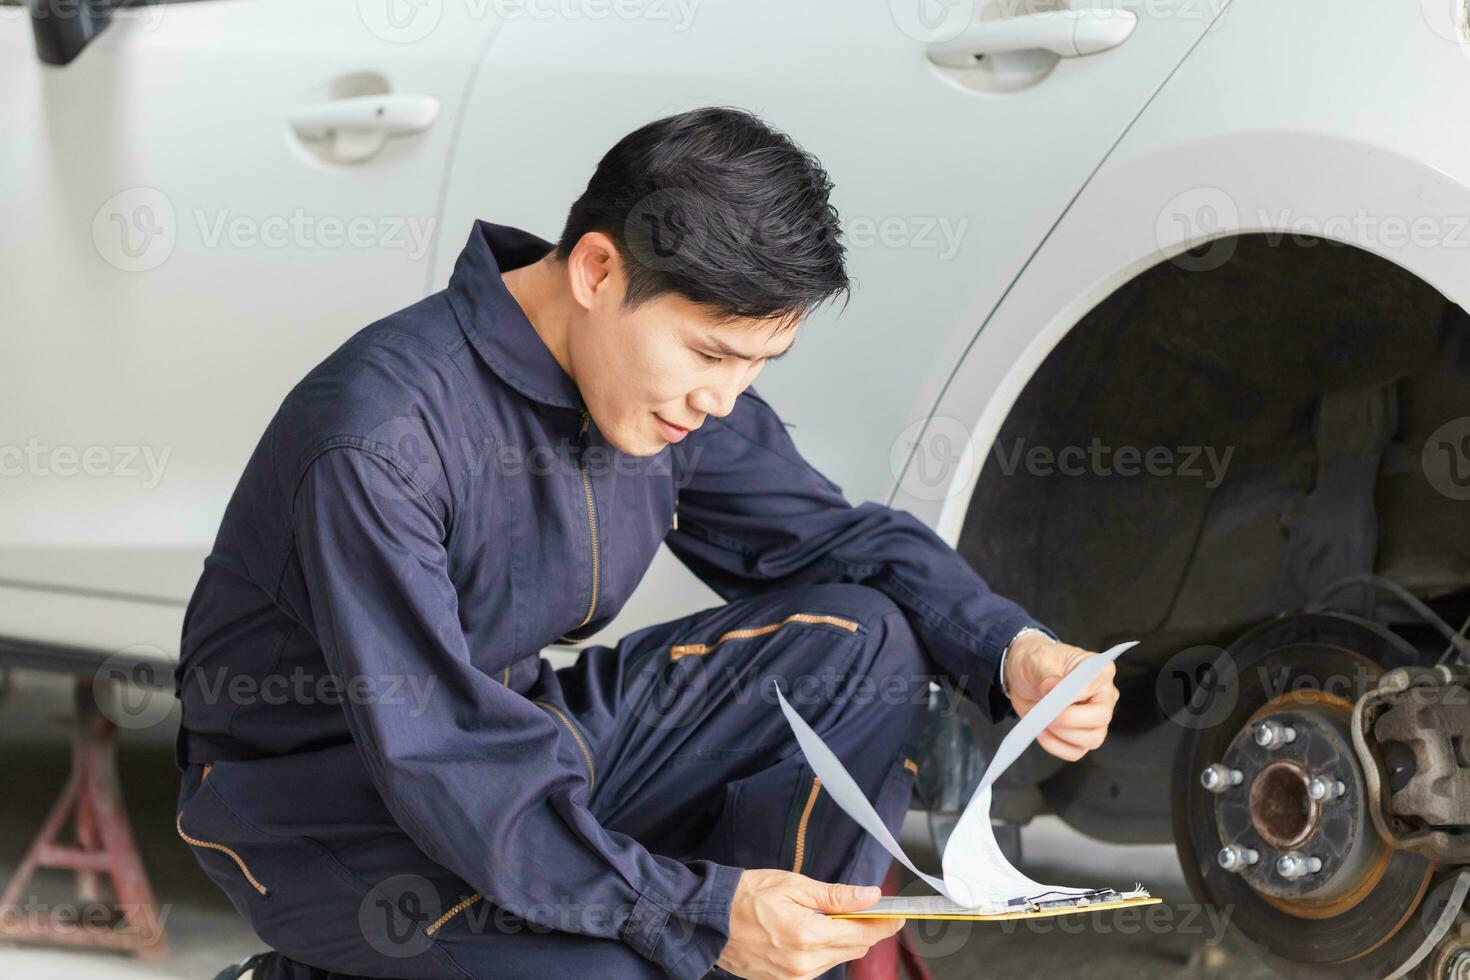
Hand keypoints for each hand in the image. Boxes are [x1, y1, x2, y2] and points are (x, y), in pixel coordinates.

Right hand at [713, 869, 904, 979]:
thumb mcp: (794, 885)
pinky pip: (816, 967)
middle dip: (864, 929)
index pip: (861, 933)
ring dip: (841, 939)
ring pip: (835, 958)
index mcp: (808, 936)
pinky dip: (822, 949)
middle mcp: (804, 964)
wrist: (708, 918)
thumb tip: (870, 896)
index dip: (884, 924)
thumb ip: (836, 895)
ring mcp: (793, 977)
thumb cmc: (747, 895)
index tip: (898, 915)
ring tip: (827, 916)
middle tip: (866, 909)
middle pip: (852, 948)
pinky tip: (810, 931)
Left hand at [1003, 634, 1118, 760]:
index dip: (1073, 694)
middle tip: (1045, 711)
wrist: (1024, 677)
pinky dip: (1056, 745)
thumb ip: (1047, 676)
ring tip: (1042, 719)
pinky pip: (1076, 752)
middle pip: (1101, 718)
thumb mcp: (1038, 661)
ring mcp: (1096, 719)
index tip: (1050, 691)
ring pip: (1092, 739)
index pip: (1096, 685)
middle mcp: (1105, 696)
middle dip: (1068, 719)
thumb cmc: (1037, 663)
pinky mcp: (1081, 736)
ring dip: (1061, 734)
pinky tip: (1042, 731)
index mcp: (1100, 671)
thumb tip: (1051, 690)